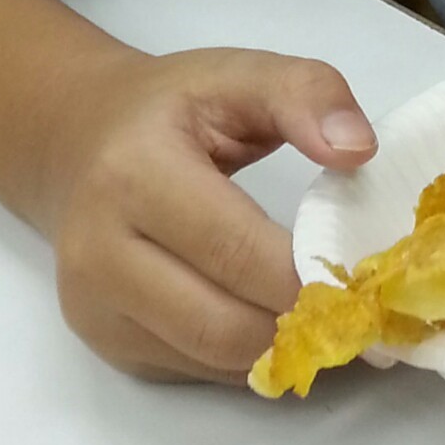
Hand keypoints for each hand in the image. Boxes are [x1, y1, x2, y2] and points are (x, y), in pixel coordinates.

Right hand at [47, 47, 376, 382]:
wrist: (75, 140)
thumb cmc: (168, 108)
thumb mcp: (237, 74)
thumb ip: (306, 94)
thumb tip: (359, 150)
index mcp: (133, 176)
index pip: (235, 251)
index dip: (308, 273)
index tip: (369, 274)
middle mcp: (99, 253)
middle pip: (223, 325)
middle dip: (301, 323)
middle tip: (359, 307)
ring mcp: (94, 308)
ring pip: (212, 360)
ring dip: (282, 348)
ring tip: (331, 316)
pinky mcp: (104, 343)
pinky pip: (196, 370)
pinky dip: (249, 356)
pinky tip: (278, 321)